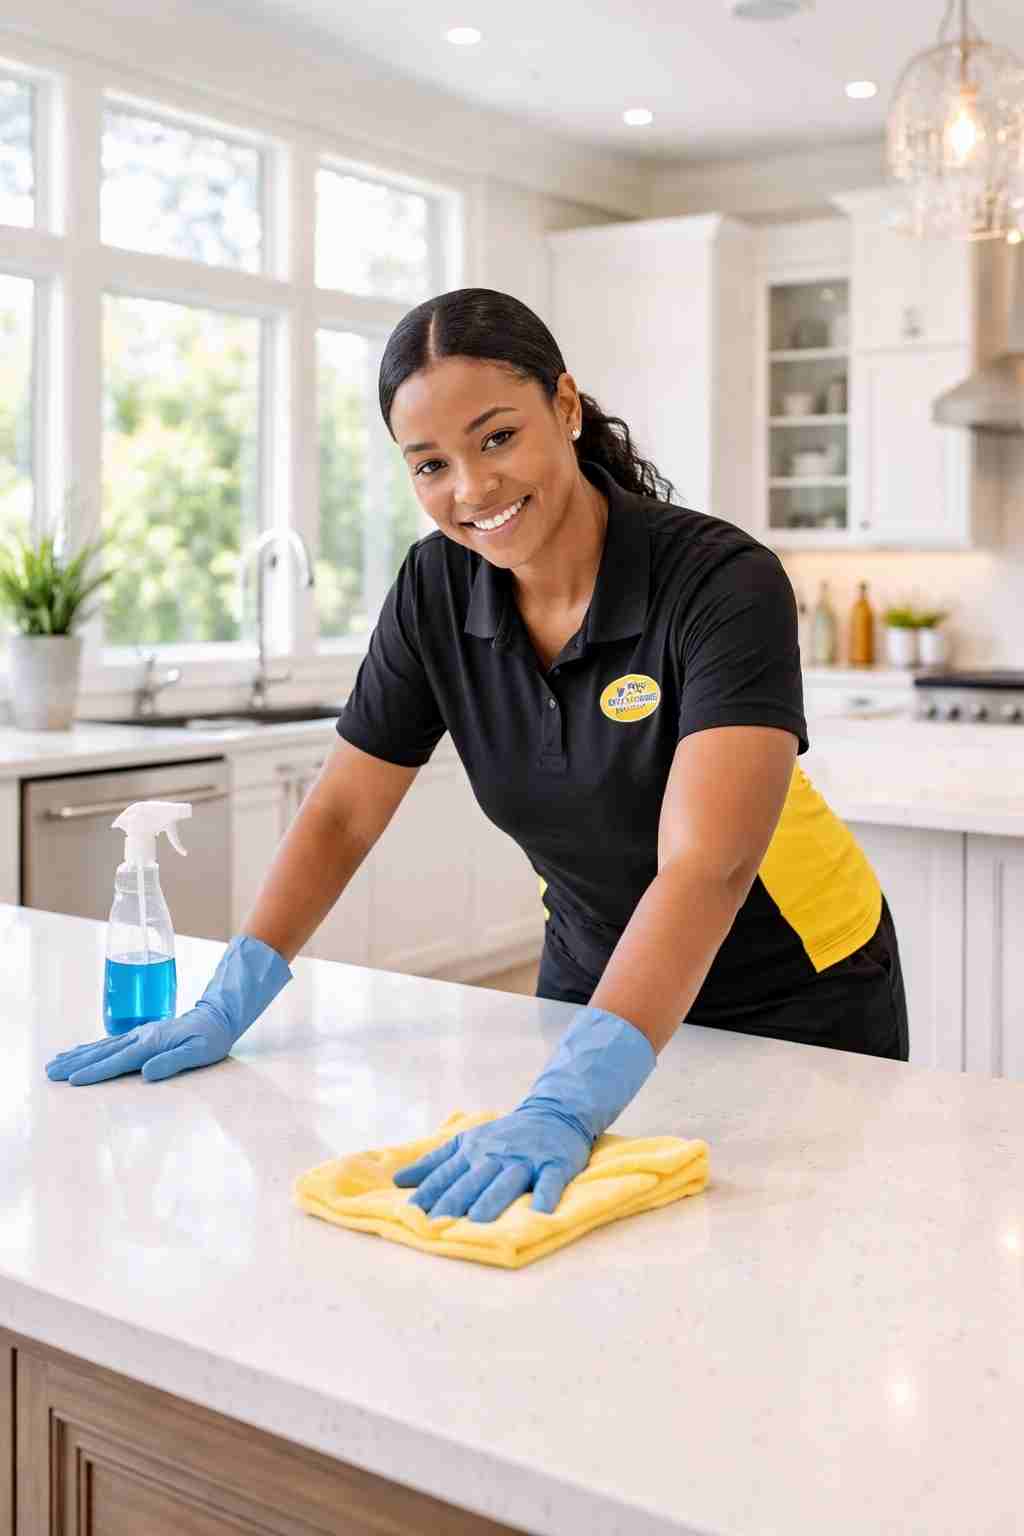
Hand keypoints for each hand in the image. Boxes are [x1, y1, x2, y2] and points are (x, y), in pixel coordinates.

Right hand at [45, 1005, 233, 1084]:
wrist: (216, 1017)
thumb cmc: (211, 1038)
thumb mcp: (199, 1053)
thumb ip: (172, 1062)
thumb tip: (146, 1074)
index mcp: (152, 1043)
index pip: (118, 1060)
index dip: (95, 1072)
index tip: (73, 1081)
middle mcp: (140, 1036)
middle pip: (102, 1053)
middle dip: (75, 1064)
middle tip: (50, 1072)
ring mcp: (138, 1034)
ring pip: (101, 1047)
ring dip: (77, 1056)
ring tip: (54, 1063)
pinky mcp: (139, 1035)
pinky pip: (109, 1043)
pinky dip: (90, 1048)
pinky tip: (78, 1052)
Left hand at [393, 1104, 592, 1222]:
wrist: (553, 1114)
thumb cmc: (504, 1136)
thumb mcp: (467, 1142)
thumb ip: (435, 1163)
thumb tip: (398, 1180)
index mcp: (472, 1150)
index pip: (445, 1174)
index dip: (427, 1193)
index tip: (408, 1213)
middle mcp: (495, 1155)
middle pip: (472, 1180)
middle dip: (453, 1201)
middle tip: (436, 1224)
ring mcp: (526, 1160)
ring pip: (506, 1181)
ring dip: (492, 1199)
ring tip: (478, 1220)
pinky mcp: (554, 1164)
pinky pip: (550, 1181)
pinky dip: (545, 1195)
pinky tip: (539, 1212)